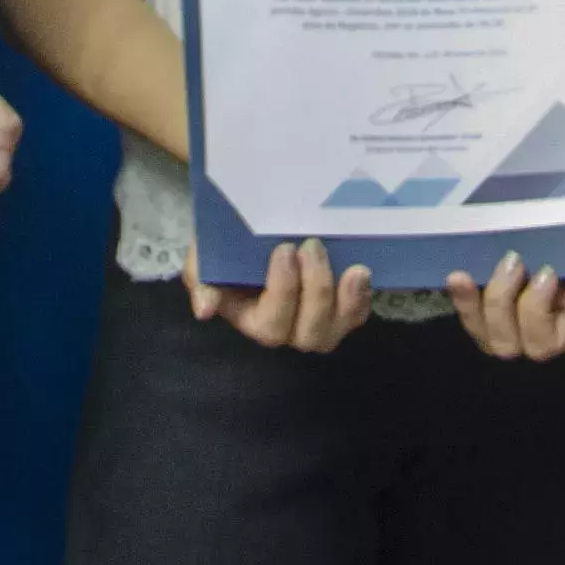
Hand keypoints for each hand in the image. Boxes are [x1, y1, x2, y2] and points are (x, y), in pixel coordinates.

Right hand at [190, 235, 374, 351]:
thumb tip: (205, 310)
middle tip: (312, 247)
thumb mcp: (205, 258)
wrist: (256, 231)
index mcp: (254, 320)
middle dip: (316, 291)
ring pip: (336, 329)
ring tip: (354, 269)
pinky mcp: (343, 308)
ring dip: (347, 302)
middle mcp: (289, 329)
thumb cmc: (228, 247)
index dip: (283, 291)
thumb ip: (201, 280)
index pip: (271, 323)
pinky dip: (362, 299)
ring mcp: (318, 321)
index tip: (285, 250)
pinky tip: (362, 275)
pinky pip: (358, 315)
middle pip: (309, 333)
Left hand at [444, 252, 564, 361]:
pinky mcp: (481, 307)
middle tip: (516, 260)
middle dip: (507, 304)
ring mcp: (504, 322)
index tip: (546, 271)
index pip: (550, 341)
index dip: (539, 312)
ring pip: (486, 336)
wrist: (564, 219)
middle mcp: (534, 332)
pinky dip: (461, 298)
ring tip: (495, 264)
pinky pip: (467, 315)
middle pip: (511, 344)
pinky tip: (457, 276)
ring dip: (483, 303)